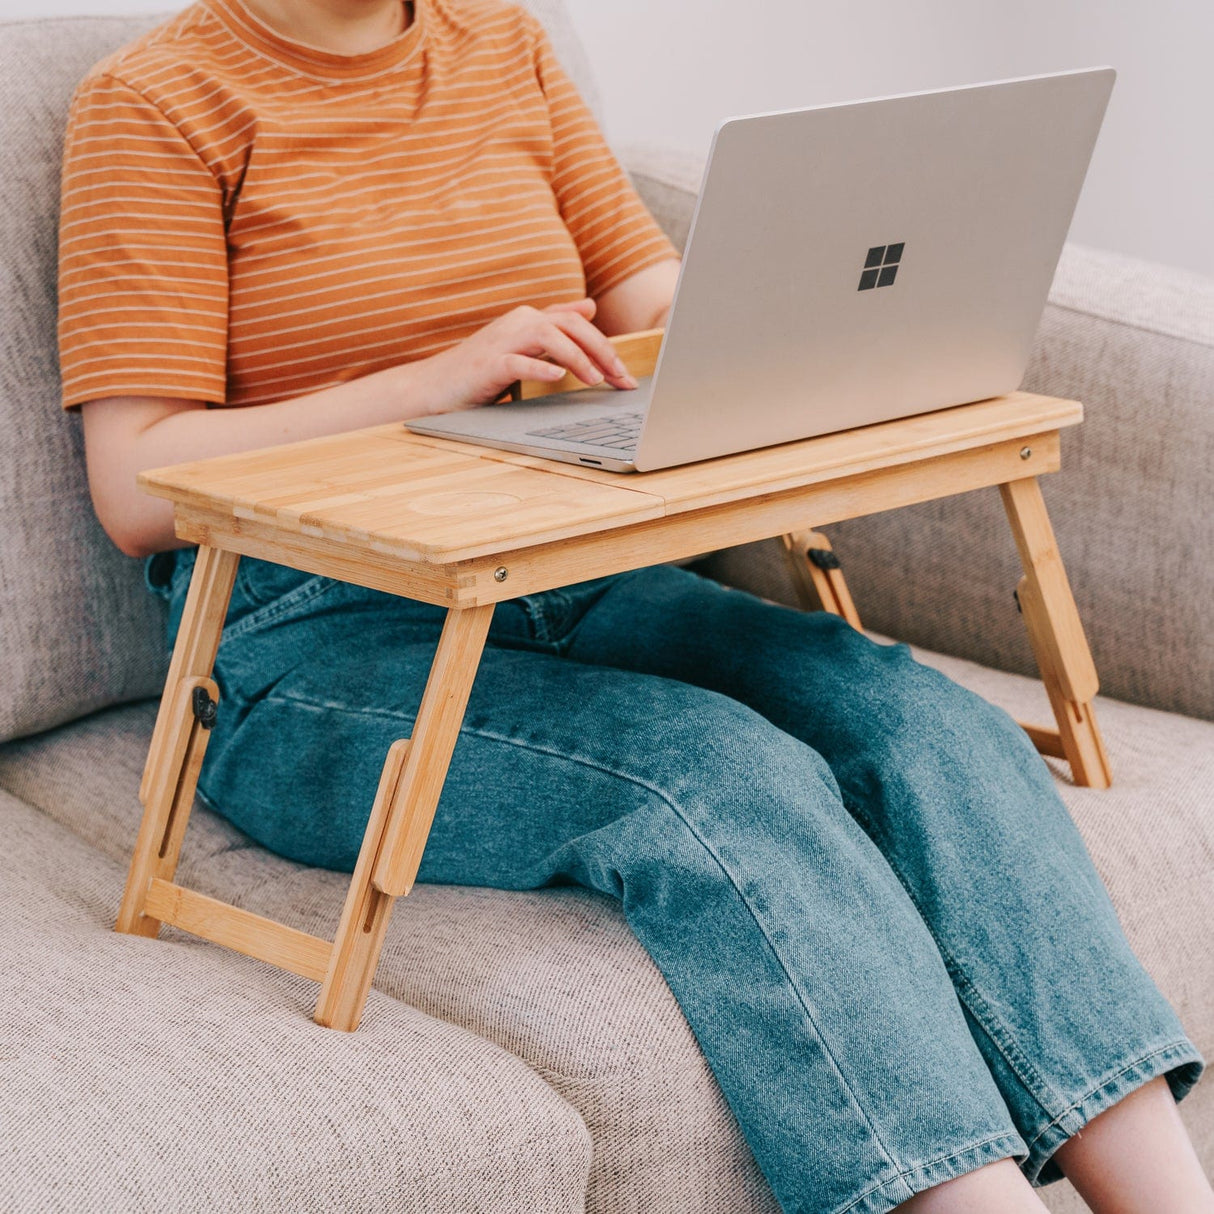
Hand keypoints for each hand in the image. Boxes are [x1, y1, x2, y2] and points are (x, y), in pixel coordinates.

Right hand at [421, 298, 636, 412]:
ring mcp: (503, 341)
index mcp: (530, 318)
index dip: (607, 348)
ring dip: (577, 357)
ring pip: (550, 337)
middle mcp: (519, 322)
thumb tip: (588, 307)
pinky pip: (518, 361)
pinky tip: (558, 376)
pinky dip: (540, 367)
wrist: (436, 386)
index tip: (626, 376)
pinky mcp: (489, 363)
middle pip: (572, 327)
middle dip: (602, 352)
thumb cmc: (482, 369)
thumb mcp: (524, 344)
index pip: (579, 325)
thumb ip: (555, 326)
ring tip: (596, 379)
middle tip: (622, 379)